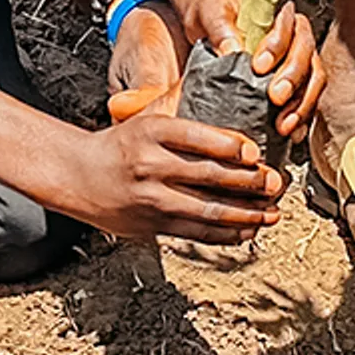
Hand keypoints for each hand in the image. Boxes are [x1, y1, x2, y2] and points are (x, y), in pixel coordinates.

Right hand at [56, 115, 286, 244]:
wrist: (79, 176)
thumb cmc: (121, 145)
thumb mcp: (147, 120)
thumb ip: (185, 121)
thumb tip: (234, 120)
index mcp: (151, 131)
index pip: (198, 137)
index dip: (231, 146)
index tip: (256, 152)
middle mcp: (151, 164)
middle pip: (210, 176)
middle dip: (250, 183)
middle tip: (276, 183)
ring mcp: (152, 199)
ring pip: (208, 210)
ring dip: (246, 214)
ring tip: (271, 213)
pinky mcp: (153, 225)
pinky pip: (197, 232)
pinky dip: (226, 234)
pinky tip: (247, 230)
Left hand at [191, 0, 325, 144]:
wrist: (210, 26)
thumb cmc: (213, 11)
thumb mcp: (209, 12)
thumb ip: (219, 26)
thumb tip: (232, 49)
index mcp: (280, 16)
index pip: (290, 29)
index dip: (278, 47)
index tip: (259, 66)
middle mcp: (295, 40)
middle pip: (308, 58)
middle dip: (294, 80)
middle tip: (276, 97)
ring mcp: (298, 65)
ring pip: (313, 83)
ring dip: (302, 105)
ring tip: (284, 125)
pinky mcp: (293, 87)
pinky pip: (306, 103)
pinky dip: (301, 120)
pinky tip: (292, 134)